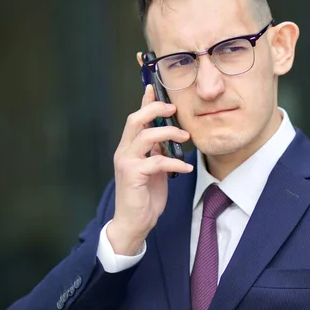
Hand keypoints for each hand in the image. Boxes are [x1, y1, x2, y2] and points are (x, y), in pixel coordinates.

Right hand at [106, 85, 192, 254]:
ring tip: (186, 136)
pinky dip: (174, 161)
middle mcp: (124, 151)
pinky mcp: (132, 175)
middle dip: (155, 109)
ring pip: (146, 135)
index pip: (136, 117)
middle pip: (135, 119)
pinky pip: (157, 161)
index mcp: (129, 147)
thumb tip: (168, 135)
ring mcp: (126, 162)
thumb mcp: (154, 168)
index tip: (154, 87)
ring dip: (169, 133)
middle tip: (174, 110)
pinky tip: (185, 168)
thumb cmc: (144, 195)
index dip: (145, 101)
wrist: (134, 222)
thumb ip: (157, 151)